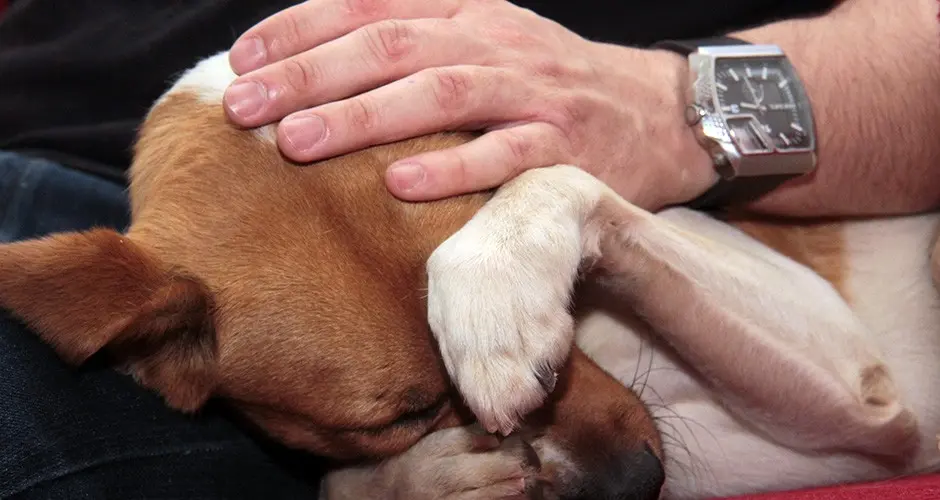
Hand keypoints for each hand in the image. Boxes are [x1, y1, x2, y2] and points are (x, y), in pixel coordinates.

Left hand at [225, 0, 714, 208]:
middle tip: (243, 108)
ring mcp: (532, 94)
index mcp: (469, 13)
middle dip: (309, 74)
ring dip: (363, 117)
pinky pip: (503, 157)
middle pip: (391, 45)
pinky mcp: (566, 148)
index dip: (300, 28)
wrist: (659, 113)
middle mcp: (495, 42)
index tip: (241, 60)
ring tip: (297, 142)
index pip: (371, 5)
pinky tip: (398, 185)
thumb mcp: (490, 42)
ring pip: (439, 93)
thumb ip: (421, 45)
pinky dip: (450, 168)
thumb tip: (323, 68)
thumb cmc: (555, 86)